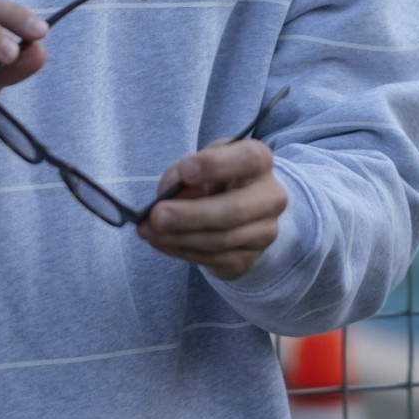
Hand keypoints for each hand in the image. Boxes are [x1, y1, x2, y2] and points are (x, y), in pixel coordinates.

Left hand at [137, 137, 286, 279]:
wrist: (240, 212)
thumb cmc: (215, 179)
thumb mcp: (199, 163)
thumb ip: (182, 172)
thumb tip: (169, 192)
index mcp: (260, 162)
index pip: (248, 159)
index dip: (216, 165)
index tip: (185, 170)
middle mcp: (271, 198)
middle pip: (234, 210)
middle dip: (190, 215)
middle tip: (156, 216)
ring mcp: (263, 232)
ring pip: (220, 240)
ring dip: (178, 237)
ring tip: (148, 231)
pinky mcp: (248, 259)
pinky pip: (212, 259)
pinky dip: (181, 250)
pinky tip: (161, 241)